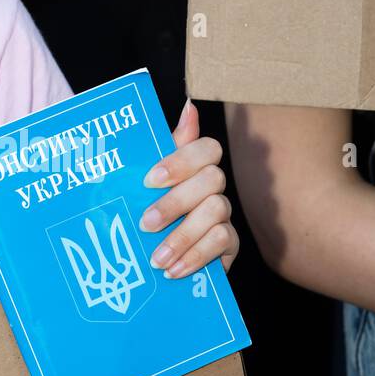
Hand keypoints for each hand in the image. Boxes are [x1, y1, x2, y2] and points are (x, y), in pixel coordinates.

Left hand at [139, 100, 238, 276]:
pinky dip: (195, 256)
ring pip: (217, 210)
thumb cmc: (150, 211)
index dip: (181, 161)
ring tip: (156, 259)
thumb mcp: (146, 183)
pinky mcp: (229, 244)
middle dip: (175, 202)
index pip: (207, 148)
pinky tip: (173, 271)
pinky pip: (223, 242)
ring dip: (183, 236)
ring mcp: (224, 214)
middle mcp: (213, 186)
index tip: (148, 180)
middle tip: (144, 224)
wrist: (154, 259)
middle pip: (212, 178)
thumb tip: (189, 104)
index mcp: (193, 166)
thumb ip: (163, 148)